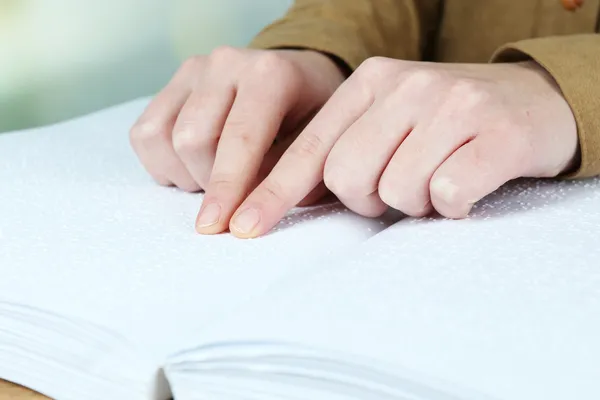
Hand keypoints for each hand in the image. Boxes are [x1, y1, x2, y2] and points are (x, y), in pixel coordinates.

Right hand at [129, 47, 345, 232]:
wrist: (297, 75)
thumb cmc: (310, 114)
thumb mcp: (320, 140)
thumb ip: (292, 172)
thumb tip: (254, 208)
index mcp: (269, 75)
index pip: (239, 139)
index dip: (228, 188)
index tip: (221, 227)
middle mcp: (226, 63)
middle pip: (192, 140)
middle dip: (208, 185)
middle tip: (231, 200)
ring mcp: (194, 70)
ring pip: (162, 137)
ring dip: (185, 174)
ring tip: (214, 179)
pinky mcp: (172, 83)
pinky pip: (145, 134)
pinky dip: (163, 163)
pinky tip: (193, 167)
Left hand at [231, 58, 578, 237]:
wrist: (534, 101)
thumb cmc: (447, 122)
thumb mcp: (387, 121)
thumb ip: (343, 149)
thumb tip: (287, 198)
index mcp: (370, 82)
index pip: (309, 148)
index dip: (272, 192)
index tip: (242, 228)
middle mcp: (406, 85)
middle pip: (347, 178)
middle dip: (369, 200)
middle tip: (400, 187)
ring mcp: (452, 105)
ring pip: (397, 191)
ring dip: (415, 202)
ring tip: (439, 179)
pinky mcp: (494, 133)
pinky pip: (446, 194)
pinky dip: (451, 204)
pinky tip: (467, 184)